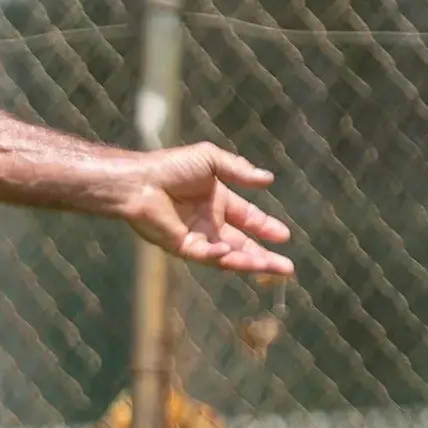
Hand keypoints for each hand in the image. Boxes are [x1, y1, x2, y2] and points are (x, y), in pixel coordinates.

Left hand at [115, 143, 293, 275]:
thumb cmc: (170, 166)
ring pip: (229, 255)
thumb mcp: (210, 159)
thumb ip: (238, 170)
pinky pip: (206, 256)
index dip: (265, 227)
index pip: (247, 218)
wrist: (139, 180)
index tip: (284, 236)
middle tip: (288, 268)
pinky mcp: (181, 247)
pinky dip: (220, 256)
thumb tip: (268, 179)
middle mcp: (208, 221)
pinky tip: (231, 253)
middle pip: (242, 243)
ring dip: (251, 262)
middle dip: (265, 256)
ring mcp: (196, 236)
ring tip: (274, 268)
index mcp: (217, 200)